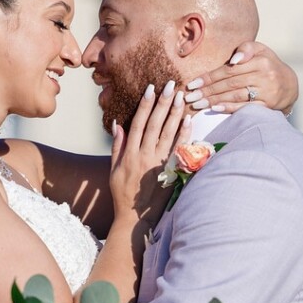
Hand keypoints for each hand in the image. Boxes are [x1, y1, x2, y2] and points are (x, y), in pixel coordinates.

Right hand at [110, 80, 191, 226]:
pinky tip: (190, 121)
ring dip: (176, 114)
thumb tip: (117, 124)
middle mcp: (144, 155)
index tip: (151, 89)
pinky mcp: (169, 172)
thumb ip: (117, 146)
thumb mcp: (113, 169)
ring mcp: (158, 163)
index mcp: (130, 153)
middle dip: (163, 103)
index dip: (146, 105)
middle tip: (171, 85)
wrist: (134, 217)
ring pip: (168, 133)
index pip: (139, 123)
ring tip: (182, 97)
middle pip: (155, 124)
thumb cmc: (122, 193)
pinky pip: (178, 150)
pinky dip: (184, 135)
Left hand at [184, 41, 297, 114]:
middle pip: (229, 84)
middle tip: (189, 97)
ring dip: (214, 101)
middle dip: (207, 91)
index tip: (192, 83)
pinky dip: (230, 108)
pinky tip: (215, 109)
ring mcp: (267, 92)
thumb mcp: (260, 50)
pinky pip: (245, 107)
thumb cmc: (267, 64)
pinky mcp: (268, 105)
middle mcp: (264, 76)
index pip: (229, 70)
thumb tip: (234, 60)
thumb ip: (246, 49)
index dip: (209, 77)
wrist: (289, 84)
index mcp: (260, 60)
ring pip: (235, 96)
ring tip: (197, 104)